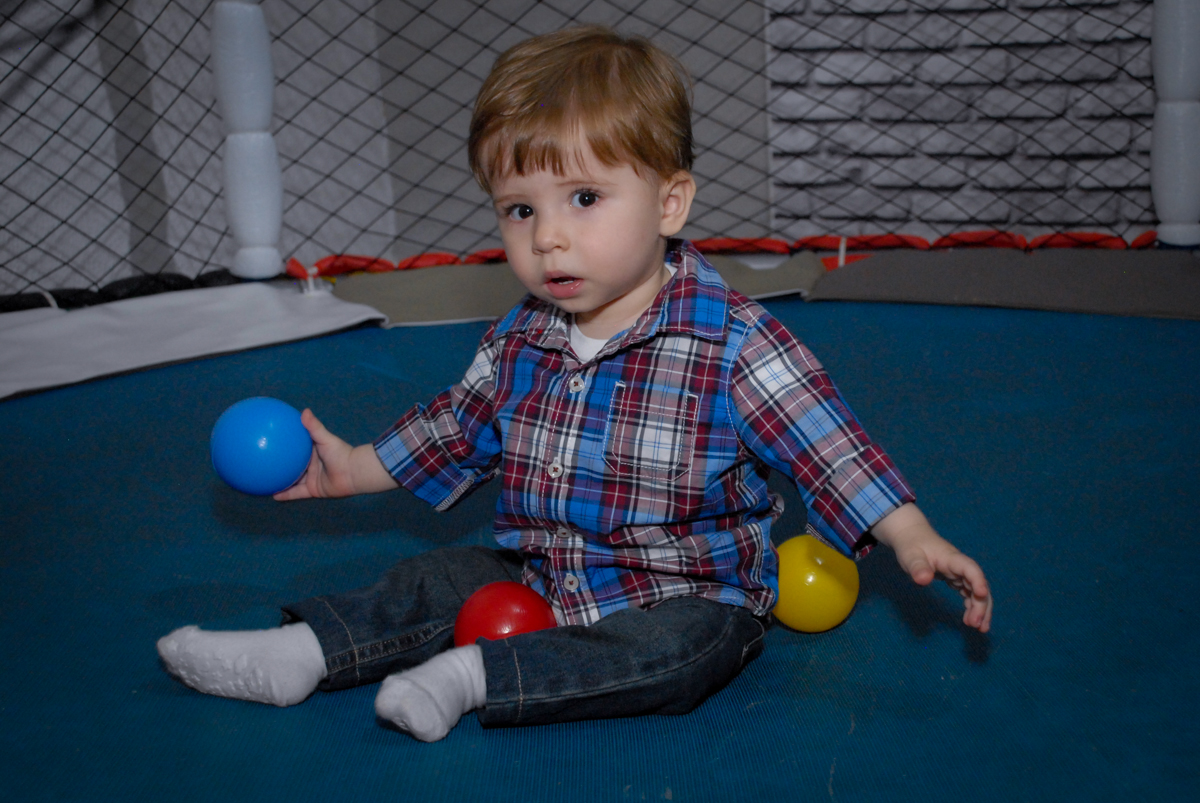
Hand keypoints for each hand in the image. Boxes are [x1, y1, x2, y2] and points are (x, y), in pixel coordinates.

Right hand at [273, 409, 358, 500]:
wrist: (352, 473)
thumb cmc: (340, 453)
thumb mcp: (325, 438)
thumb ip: (314, 427)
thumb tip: (304, 410)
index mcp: (313, 451)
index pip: (296, 447)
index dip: (284, 445)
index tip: (271, 442)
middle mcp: (310, 465)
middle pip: (291, 465)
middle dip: (279, 464)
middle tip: (263, 463)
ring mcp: (311, 478)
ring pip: (291, 480)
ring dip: (280, 481)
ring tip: (264, 481)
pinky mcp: (313, 490)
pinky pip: (296, 493)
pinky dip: (286, 495)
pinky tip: (273, 496)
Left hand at [870, 504, 992, 632]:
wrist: (911, 536)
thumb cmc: (911, 546)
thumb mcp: (910, 556)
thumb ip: (917, 567)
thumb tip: (923, 580)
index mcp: (952, 558)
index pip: (970, 568)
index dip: (978, 580)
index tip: (981, 594)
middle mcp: (960, 566)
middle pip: (977, 584)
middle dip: (981, 605)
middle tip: (976, 625)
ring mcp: (959, 573)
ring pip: (976, 592)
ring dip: (980, 609)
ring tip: (978, 628)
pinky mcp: (956, 579)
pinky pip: (969, 594)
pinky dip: (972, 607)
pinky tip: (970, 620)